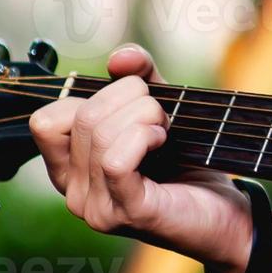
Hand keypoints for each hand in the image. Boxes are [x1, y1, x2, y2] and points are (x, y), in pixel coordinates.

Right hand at [29, 45, 256, 272]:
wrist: (226, 214)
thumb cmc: (188, 166)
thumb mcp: (156, 112)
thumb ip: (138, 79)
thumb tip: (121, 57)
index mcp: (69, 170)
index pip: (45, 120)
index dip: (91, 97)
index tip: (130, 104)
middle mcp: (73, 193)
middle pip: (81, 118)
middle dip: (129, 99)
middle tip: (161, 115)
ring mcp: (97, 208)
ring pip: (99, 134)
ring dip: (143, 115)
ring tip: (165, 129)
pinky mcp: (127, 213)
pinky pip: (115, 160)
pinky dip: (143, 137)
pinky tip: (163, 142)